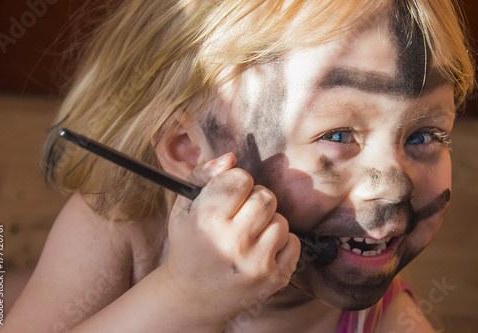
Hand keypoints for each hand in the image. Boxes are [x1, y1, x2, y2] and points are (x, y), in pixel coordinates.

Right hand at [159, 153, 300, 325]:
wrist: (192, 298)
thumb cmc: (188, 246)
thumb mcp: (183, 209)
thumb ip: (203, 176)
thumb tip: (230, 158)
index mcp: (206, 220)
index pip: (240, 178)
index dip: (235, 183)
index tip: (228, 196)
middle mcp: (232, 242)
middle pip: (265, 196)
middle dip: (254, 200)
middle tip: (240, 215)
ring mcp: (256, 263)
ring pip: (281, 219)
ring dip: (267, 223)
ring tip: (248, 236)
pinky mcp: (275, 278)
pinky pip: (293, 242)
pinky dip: (280, 243)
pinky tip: (260, 251)